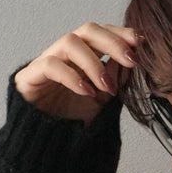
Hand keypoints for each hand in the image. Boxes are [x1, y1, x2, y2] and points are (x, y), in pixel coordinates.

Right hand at [13, 22, 141, 123]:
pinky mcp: (30, 75)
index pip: (101, 32)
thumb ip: (115, 79)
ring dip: (93, 63)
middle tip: (132, 60)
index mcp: (82, 54)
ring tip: (106, 86)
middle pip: (87, 30)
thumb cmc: (73, 118)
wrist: (47, 143)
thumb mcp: (103, 99)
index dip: (120, 34)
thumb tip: (128, 60)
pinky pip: (51, 65)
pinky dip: (73, 77)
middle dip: (112, 42)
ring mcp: (46, 61)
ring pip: (70, 42)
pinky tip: (86, 92)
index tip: (141, 42)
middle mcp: (64, 53)